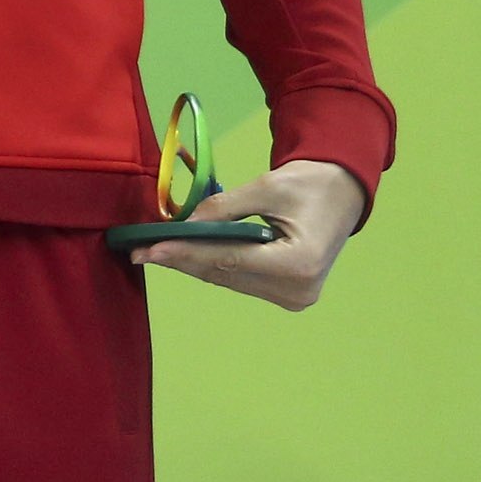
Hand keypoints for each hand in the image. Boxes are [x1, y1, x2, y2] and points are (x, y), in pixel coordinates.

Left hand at [136, 157, 366, 309]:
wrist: (341, 194)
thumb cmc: (310, 185)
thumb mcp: (265, 188)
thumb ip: (222, 209)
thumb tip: (181, 225)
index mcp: (299, 263)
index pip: (228, 260)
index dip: (184, 254)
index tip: (148, 250)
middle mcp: (298, 289)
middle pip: (225, 274)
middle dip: (180, 260)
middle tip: (139, 251)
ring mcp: (293, 296)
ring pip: (228, 279)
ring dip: (191, 264)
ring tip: (154, 252)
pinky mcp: (287, 294)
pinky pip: (239, 278)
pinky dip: (211, 265)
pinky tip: (183, 254)